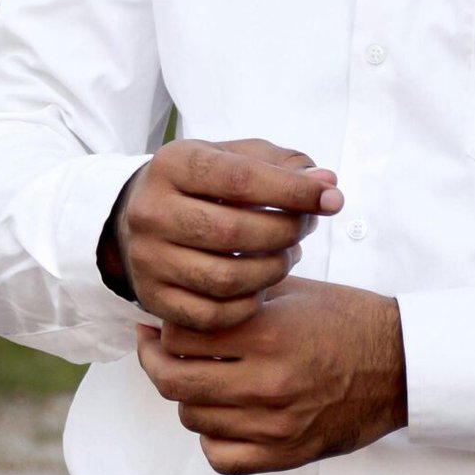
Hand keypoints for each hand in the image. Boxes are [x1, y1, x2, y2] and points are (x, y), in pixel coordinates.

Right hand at [113, 138, 342, 331]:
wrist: (142, 214)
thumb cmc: (205, 184)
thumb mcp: (236, 158)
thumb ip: (284, 166)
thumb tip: (327, 185)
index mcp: (173, 165)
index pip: (240, 180)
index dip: (293, 192)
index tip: (332, 200)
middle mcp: (151, 211)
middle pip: (233, 232)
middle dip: (285, 233)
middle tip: (305, 229)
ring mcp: (147, 258)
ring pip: (225, 279)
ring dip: (272, 270)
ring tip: (288, 255)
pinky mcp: (152, 297)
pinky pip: (211, 315)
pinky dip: (248, 305)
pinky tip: (262, 286)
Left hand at [136, 277, 406, 474]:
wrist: (401, 365)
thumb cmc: (349, 320)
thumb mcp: (293, 291)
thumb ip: (238, 298)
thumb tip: (185, 299)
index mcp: (269, 335)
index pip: (182, 336)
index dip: (166, 326)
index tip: (164, 322)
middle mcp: (268, 383)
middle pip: (175, 382)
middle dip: (156, 361)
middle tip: (155, 348)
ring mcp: (276, 425)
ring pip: (193, 419)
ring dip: (188, 397)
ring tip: (199, 377)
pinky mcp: (286, 454)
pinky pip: (221, 458)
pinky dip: (213, 437)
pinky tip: (222, 416)